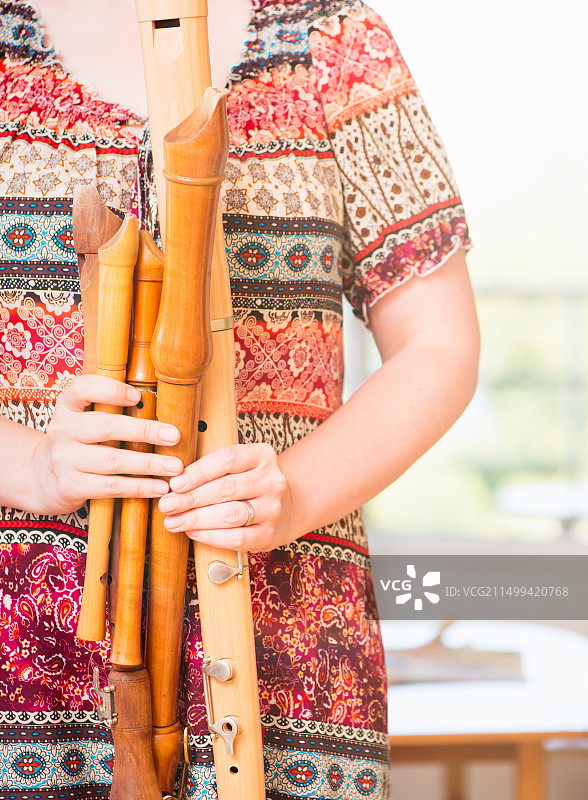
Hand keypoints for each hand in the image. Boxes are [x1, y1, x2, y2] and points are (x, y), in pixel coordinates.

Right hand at [31, 374, 181, 514]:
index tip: (138, 396)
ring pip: (112, 461)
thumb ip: (110, 410)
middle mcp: (61, 430)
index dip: (111, 390)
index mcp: (67, 406)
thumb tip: (162, 409)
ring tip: (175, 467)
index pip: (83, 388)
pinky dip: (139, 487)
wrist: (44, 478)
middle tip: (174, 436)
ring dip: (148, 464)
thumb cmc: (79, 443)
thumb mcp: (83, 419)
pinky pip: (111, 487)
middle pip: (105, 426)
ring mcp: (63, 459)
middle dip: (144, 431)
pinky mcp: (70, 486)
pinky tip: (159, 487)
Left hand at [158, 443, 292, 551]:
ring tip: (174, 521)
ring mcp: (274, 508)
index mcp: (262, 456)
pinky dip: (211, 536)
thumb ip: (213, 469)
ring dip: (197, 519)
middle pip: (226, 488)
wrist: (288, 505)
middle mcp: (272, 480)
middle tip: (167, 504)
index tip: (175, 483)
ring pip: (230, 515)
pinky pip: (237, 538)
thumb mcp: (240, 465)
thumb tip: (174, 484)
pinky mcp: (270, 534)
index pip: (227, 459)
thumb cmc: (251, 482)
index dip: (198, 471)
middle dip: (191, 498)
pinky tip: (193, 532)